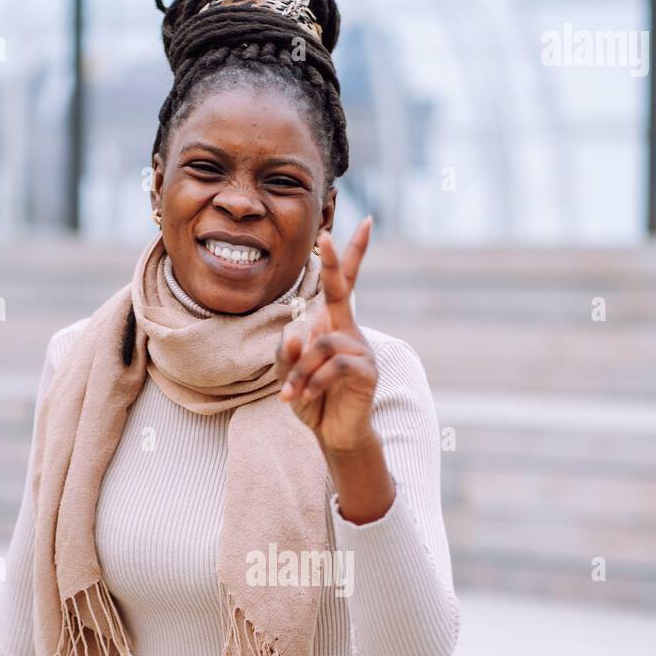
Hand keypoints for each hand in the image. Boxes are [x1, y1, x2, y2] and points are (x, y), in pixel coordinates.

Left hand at [276, 215, 378, 455]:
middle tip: (325, 234)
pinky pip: (333, 366)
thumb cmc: (313, 400)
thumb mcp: (290, 375)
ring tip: (290, 394)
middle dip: (336, 261)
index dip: (350, 255)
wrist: (334, 434)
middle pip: (343, 289)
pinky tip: (304, 398)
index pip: (344, 284)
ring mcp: (361, 350)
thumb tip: (297, 331)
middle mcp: (350, 331)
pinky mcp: (366, 372)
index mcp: (334, 325)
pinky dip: (312, 383)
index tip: (367, 222)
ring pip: (323, 344)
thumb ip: (288, 353)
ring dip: (301, 371)